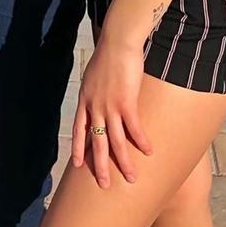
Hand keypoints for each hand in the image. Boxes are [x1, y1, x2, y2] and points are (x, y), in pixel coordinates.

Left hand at [72, 32, 151, 187]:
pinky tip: (149, 153)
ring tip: (132, 178)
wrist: (117, 41)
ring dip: (124, 162)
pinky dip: (141, 142)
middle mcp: (94, 106)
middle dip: (100, 165)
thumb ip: (95, 88)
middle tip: (103, 185)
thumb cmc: (108, 54)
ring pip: (116, 141)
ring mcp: (110, 106)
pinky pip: (134, 128)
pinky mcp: (126, 102)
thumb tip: (98, 93)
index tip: (76, 164)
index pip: (79, 129)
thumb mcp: (94, 74)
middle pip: (96, 142)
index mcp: (85, 99)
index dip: (78, 147)